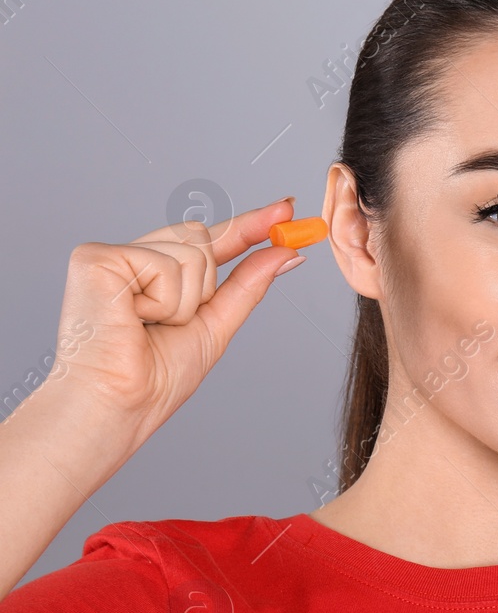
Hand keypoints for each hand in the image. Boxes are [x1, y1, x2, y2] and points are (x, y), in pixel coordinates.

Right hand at [48, 197, 305, 448]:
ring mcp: (110, 254)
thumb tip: (287, 252)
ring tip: (150, 327)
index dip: (249, 224)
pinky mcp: (96, 258)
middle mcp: (130, 258)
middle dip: (206, 285)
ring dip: (186, 302)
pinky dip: (165, 302)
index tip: (287, 207)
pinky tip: (134, 320)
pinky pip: (165, 266)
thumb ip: (248, 284)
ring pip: (191, 254)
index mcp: (155, 273)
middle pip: (201, 238)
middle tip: (172, 323)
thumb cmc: (155, 378)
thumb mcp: (216, 325)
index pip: (209, 239)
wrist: (119, 405)